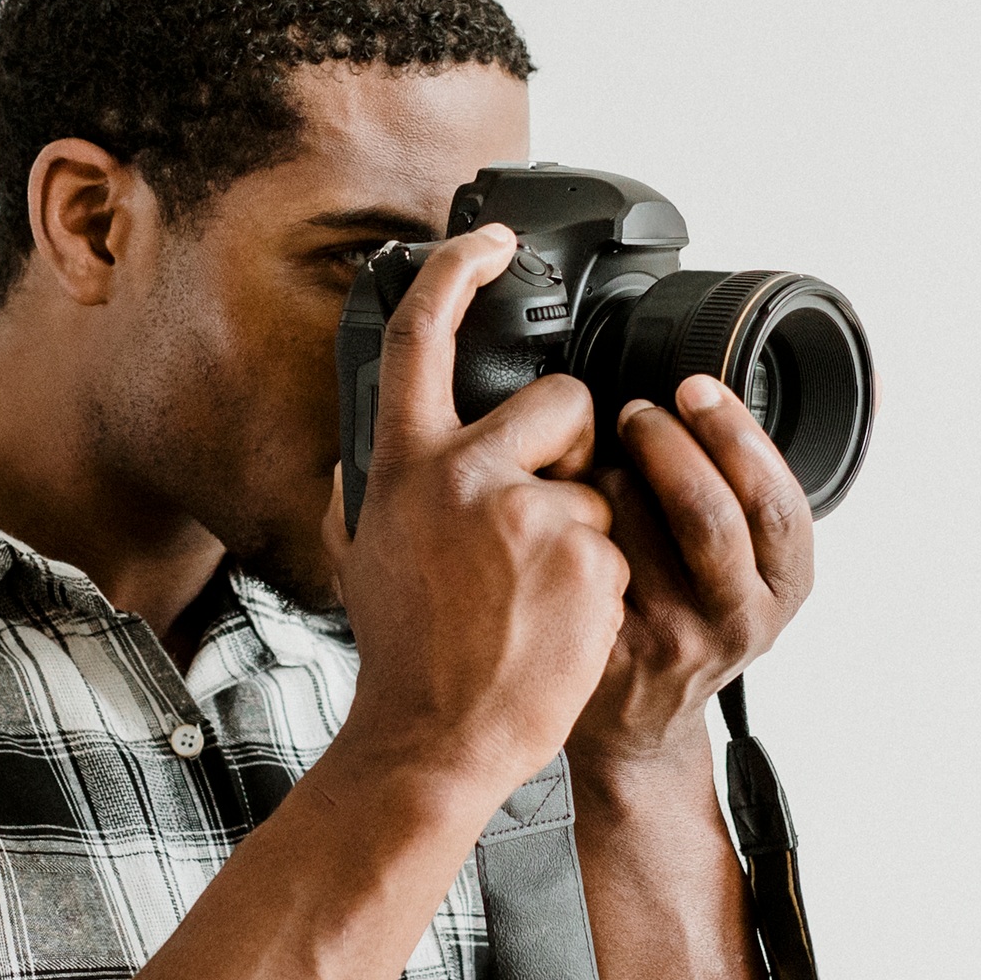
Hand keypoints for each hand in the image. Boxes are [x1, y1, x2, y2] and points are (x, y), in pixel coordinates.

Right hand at [324, 226, 628, 807]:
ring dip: (585, 531)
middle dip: (574, 449)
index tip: (492, 242)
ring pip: (600, 485)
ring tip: (534, 593)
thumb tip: (362, 456)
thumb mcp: (365, 554)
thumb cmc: (404, 654)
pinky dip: (599, 582)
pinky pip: (618, 543)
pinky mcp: (585, 555)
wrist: (436, 737)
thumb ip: (373, 492)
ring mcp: (528, 513)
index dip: (456, 271)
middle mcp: (462, 474)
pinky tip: (555, 620)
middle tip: (542, 517)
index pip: (419, 338)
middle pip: (562, 402)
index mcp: (404, 467)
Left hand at [567, 374, 813, 771]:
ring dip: (612, 472)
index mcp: (785, 590)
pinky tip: (570, 504)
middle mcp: (737, 622)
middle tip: (638, 411)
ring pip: (636, 525)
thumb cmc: (697, 626)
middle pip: (707, 512)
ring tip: (605, 460)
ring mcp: (672, 641)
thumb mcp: (762, 569)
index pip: (774, 502)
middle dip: (666, 441)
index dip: (734, 434)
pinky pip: (586, 555)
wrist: (639, 722)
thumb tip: (880, 386)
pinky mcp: (610, 649)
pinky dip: (574, 512)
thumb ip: (782, 487)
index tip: (699, 389)